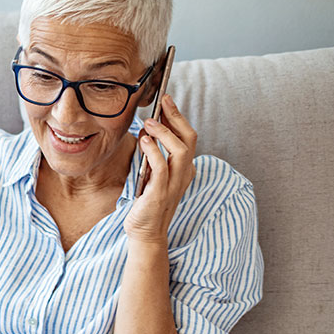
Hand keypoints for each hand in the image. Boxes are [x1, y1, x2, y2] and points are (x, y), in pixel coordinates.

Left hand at [124, 94, 196, 244]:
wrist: (145, 232)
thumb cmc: (147, 202)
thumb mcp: (151, 173)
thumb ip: (153, 155)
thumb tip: (147, 130)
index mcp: (184, 169)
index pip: (188, 138)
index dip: (178, 118)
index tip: (166, 101)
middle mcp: (184, 174)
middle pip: (189, 139)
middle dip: (177, 117)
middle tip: (163, 102)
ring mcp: (175, 184)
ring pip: (181, 151)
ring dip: (165, 133)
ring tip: (148, 122)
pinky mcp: (161, 193)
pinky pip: (161, 168)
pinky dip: (154, 152)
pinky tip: (144, 141)